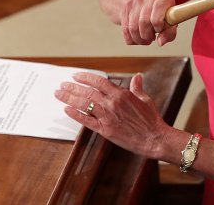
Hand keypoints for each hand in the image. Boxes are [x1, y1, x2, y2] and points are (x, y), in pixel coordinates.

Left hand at [54, 72, 172, 159]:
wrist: (154, 138)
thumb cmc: (151, 119)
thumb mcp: (145, 99)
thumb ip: (137, 87)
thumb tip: (137, 77)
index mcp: (121, 94)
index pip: (98, 81)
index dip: (85, 77)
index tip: (75, 76)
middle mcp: (112, 103)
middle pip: (87, 92)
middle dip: (72, 87)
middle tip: (61, 85)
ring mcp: (107, 116)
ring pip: (84, 104)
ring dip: (69, 98)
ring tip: (59, 94)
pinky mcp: (106, 130)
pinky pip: (87, 121)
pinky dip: (76, 115)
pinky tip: (66, 110)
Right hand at [121, 0, 177, 45]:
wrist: (146, 5)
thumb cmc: (163, 17)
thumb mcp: (171, 24)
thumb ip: (169, 33)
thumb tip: (160, 42)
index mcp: (165, 0)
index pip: (158, 10)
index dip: (158, 24)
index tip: (159, 29)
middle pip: (143, 21)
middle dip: (148, 35)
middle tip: (151, 38)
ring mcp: (135, 2)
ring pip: (133, 28)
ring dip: (139, 39)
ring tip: (145, 39)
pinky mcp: (126, 8)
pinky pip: (126, 30)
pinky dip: (132, 39)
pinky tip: (138, 37)